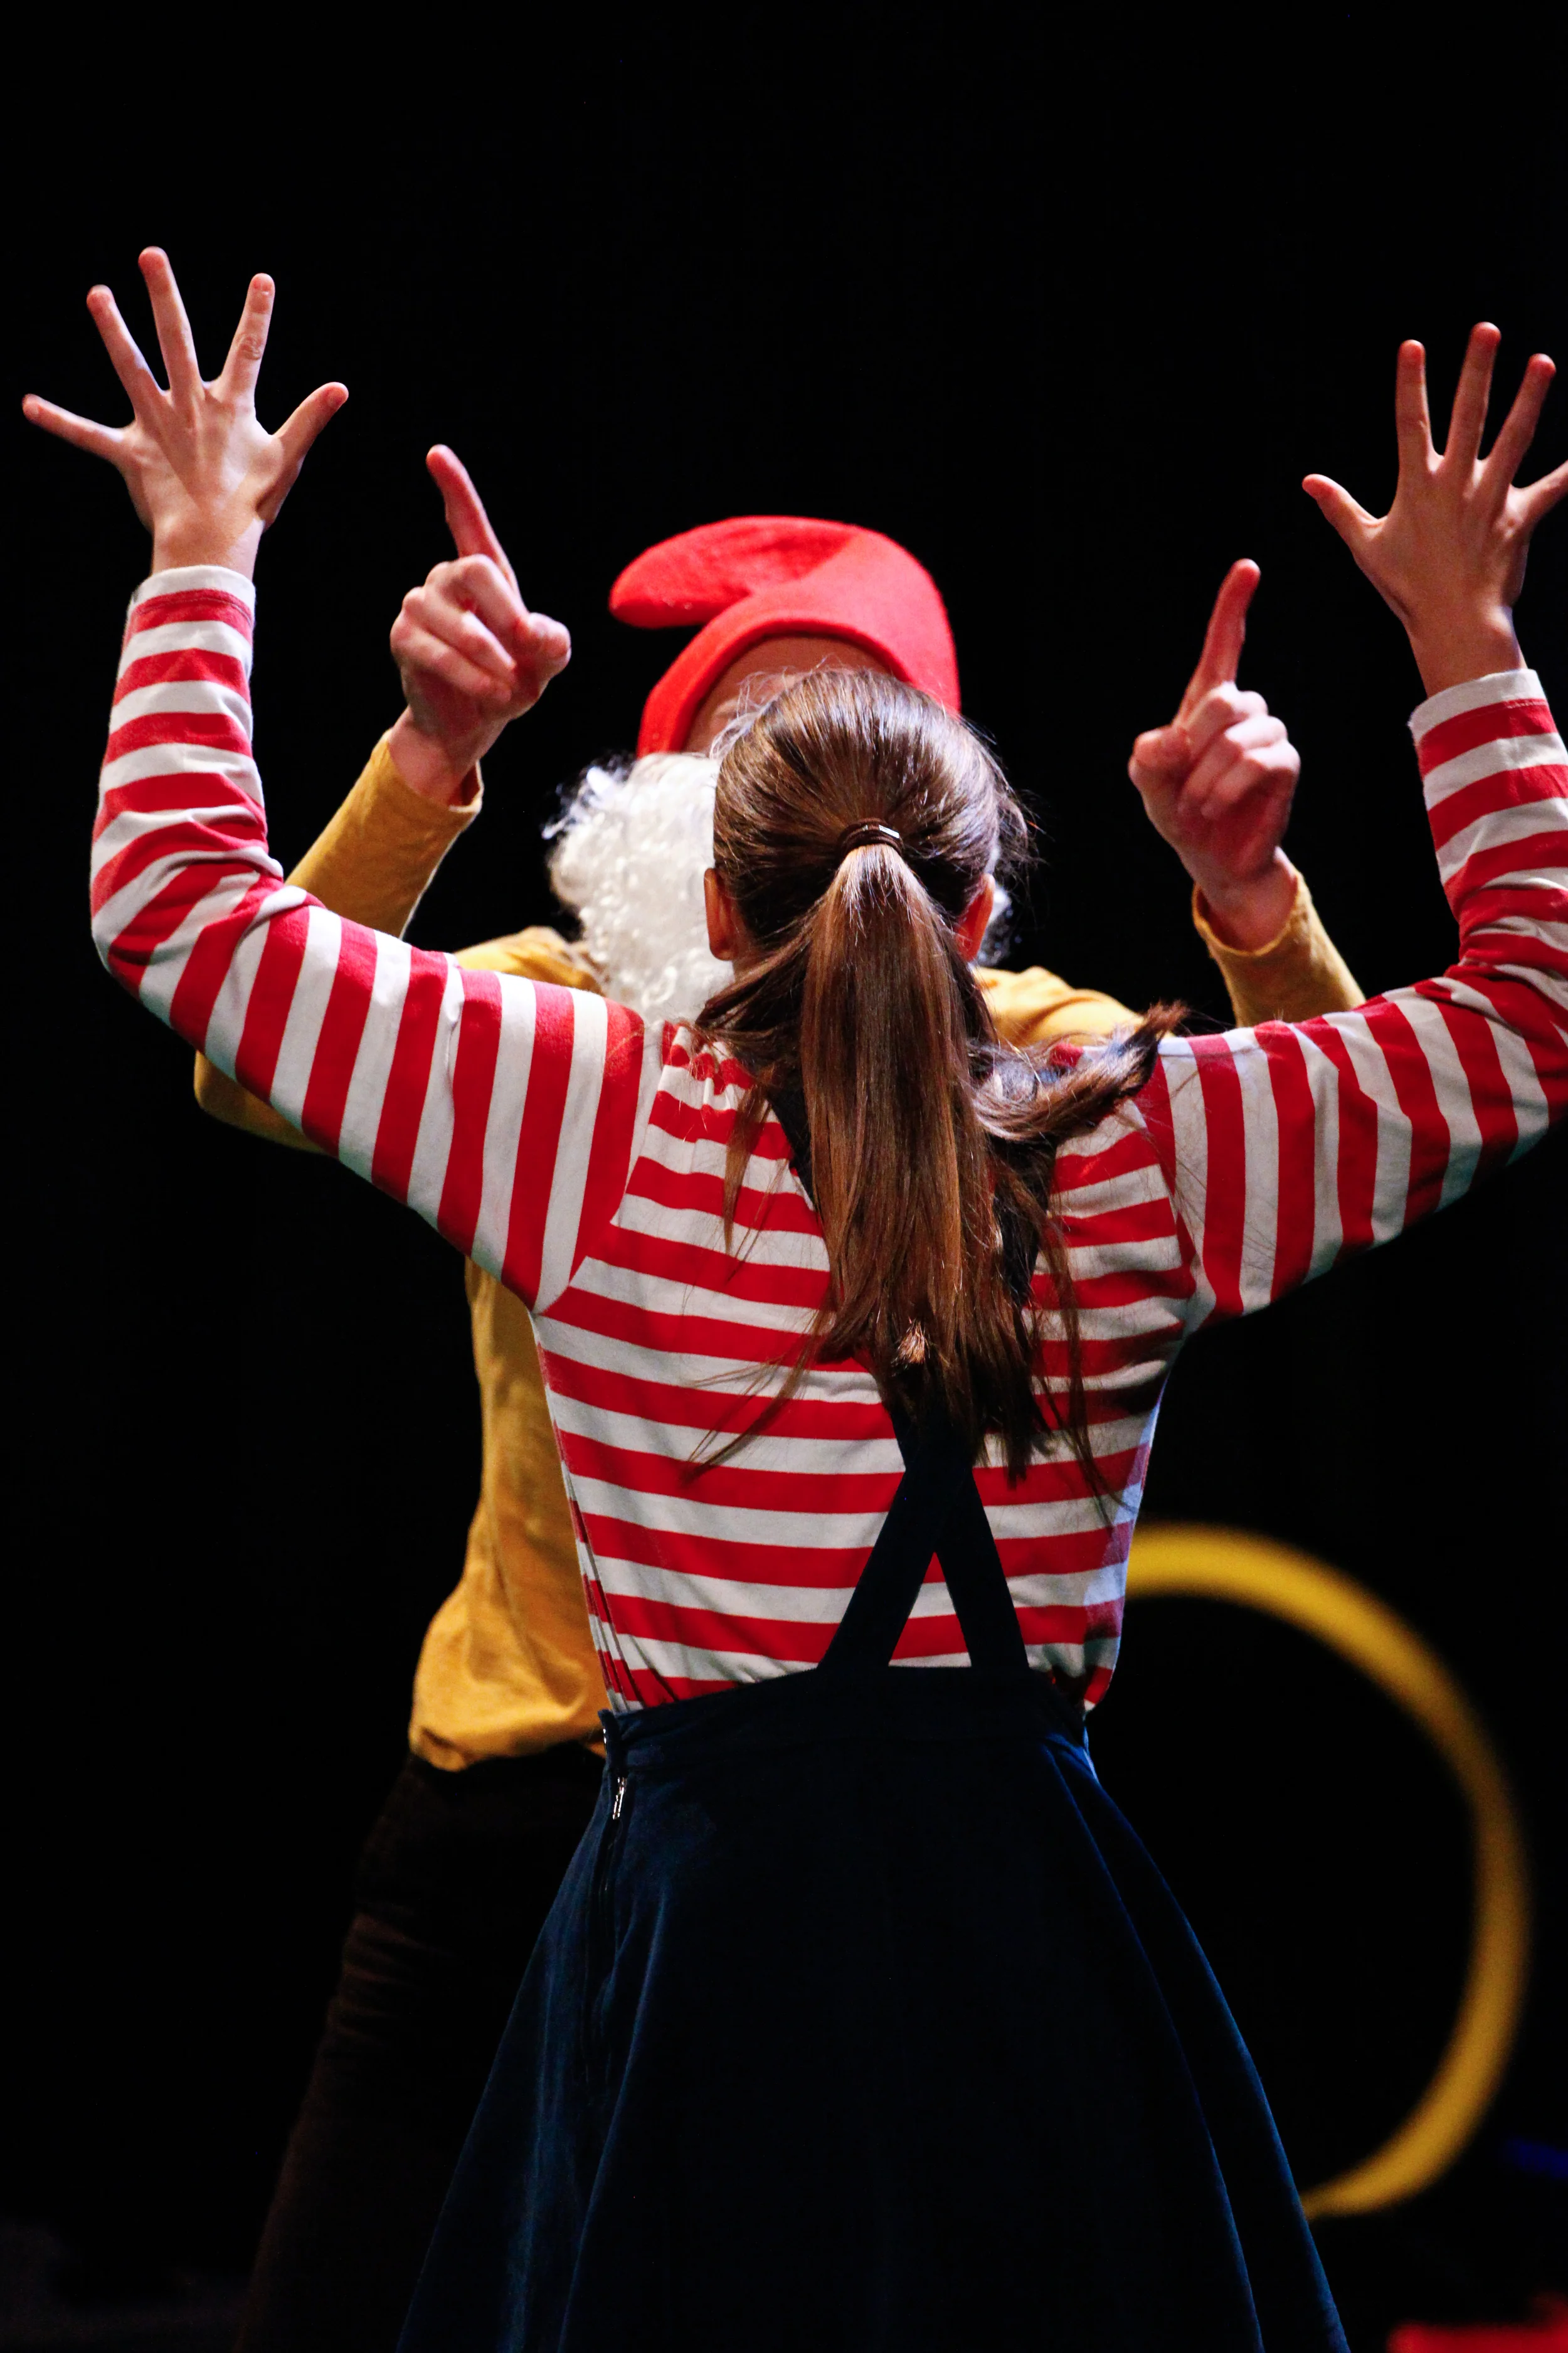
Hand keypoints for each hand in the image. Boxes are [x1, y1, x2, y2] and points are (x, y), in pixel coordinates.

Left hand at [22, 249, 345, 577]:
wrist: (214, 542)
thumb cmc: (252, 503)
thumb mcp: (286, 458)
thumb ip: (309, 419)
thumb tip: (341, 389)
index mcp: (229, 406)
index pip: (249, 352)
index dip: (257, 315)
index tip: (263, 279)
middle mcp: (190, 406)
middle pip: (177, 340)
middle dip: (165, 295)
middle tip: (151, 254)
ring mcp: (157, 427)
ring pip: (130, 369)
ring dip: (113, 330)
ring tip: (97, 293)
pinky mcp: (131, 454)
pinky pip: (89, 436)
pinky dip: (59, 421)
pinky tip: (27, 405)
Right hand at [386, 447, 570, 804]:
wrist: (473, 723)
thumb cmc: (512, 680)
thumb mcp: (546, 661)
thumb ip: (553, 643)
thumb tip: (535, 633)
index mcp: (484, 575)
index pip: (467, 524)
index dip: (455, 489)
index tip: (436, 454)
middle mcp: (446, 580)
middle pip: (473, 570)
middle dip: (507, 613)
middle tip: (528, 648)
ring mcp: (420, 607)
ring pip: (458, 623)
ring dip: (491, 659)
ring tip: (510, 689)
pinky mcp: (404, 639)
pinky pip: (436, 653)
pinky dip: (470, 677)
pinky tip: (492, 695)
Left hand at [1128, 561, 1300, 949]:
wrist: (1212, 855)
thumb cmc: (1180, 811)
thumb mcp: (1150, 785)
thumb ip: (1149, 760)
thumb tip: (1169, 742)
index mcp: (1206, 701)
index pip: (1223, 645)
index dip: (1232, 607)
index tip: (1248, 568)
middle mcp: (1243, 710)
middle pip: (1226, 698)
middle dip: (1196, 743)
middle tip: (1183, 784)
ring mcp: (1268, 733)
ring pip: (1239, 736)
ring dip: (1208, 776)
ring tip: (1198, 803)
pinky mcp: (1286, 763)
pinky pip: (1259, 761)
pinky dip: (1229, 787)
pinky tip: (1217, 805)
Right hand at [1304, 325, 1567, 696]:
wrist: (1453, 622)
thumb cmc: (1406, 587)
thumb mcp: (1366, 546)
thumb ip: (1340, 508)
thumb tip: (1308, 481)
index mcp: (1418, 486)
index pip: (1411, 424)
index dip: (1411, 383)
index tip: (1413, 345)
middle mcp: (1457, 484)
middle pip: (1469, 416)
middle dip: (1477, 370)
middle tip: (1486, 329)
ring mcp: (1491, 498)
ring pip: (1515, 439)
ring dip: (1530, 399)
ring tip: (1543, 362)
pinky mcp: (1519, 519)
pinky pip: (1551, 490)